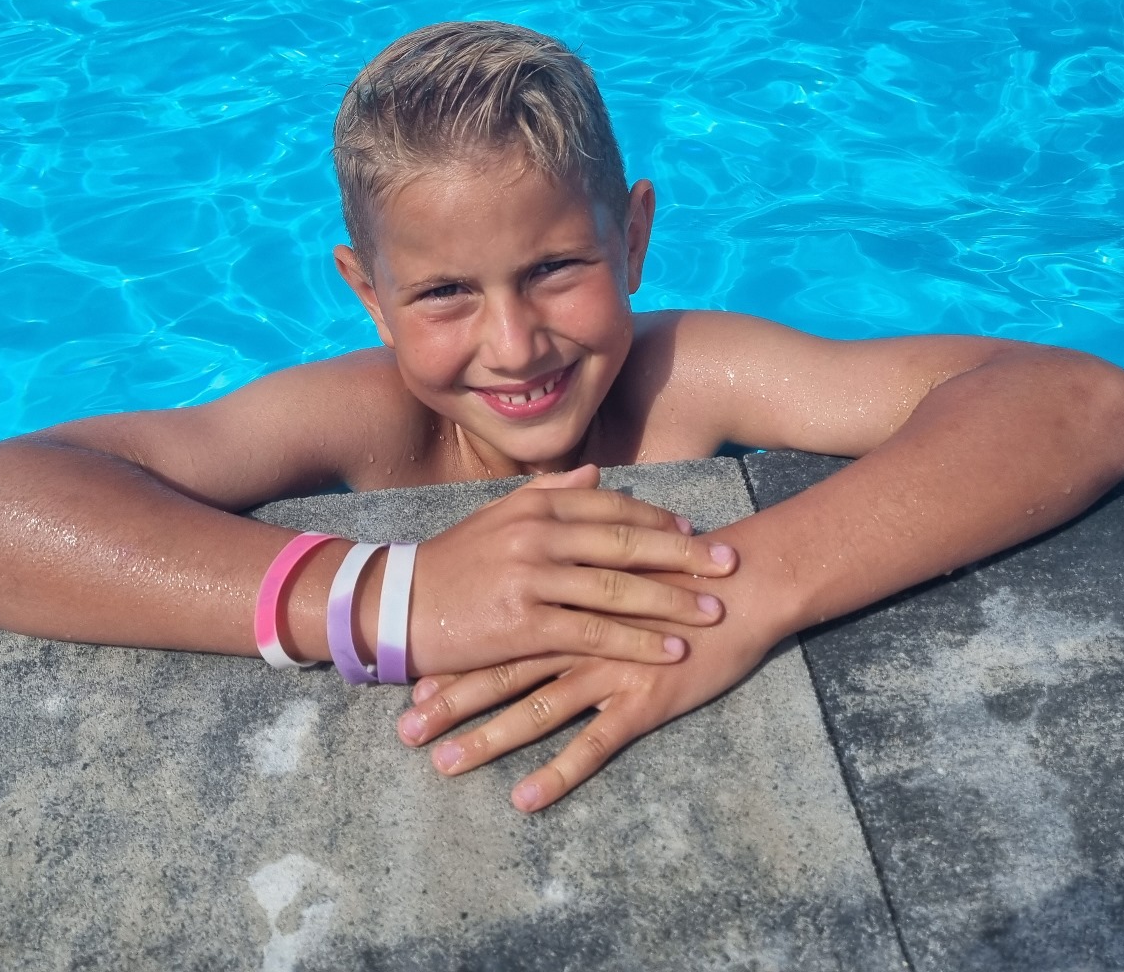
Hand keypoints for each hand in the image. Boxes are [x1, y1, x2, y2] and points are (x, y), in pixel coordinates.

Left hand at [395, 556, 779, 810]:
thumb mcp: (624, 558)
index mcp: (566, 598)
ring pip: (535, 708)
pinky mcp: (642, 700)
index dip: (455, 659)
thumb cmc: (683, 573)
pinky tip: (524, 800)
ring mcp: (607, 669)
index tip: (410, 683)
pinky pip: (593, 743)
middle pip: (501, 671)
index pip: (500, 632)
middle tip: (405, 732)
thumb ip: (580, 559)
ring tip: (445, 765)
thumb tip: (546, 566)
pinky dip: (558, 773)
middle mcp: (577, 635)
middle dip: (450, 703)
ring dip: (487, 740)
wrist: (743, 586)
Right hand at [403, 464, 738, 676]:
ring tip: (713, 610)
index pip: (610, 506)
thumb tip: (596, 472)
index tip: (696, 529)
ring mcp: (531, 578)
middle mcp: (537, 534)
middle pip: (626, 542)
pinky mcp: (524, 624)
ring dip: (671, 601)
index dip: (658, 518)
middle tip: (729, 562)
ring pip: (617, 589)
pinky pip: (594, 634)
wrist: (395, 606)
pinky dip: (637, 643)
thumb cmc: (451, 564)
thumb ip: (548, 491)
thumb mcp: (497, 517)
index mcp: (534, 505)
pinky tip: (670, 652)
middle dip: (683, 553)